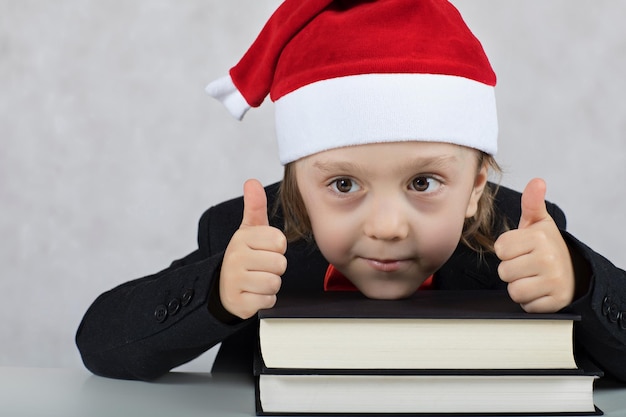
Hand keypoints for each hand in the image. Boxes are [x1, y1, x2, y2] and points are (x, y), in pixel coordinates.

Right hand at [219, 179, 286, 318]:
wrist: (224, 288)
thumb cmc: (245, 256)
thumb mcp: (249, 230)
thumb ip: (255, 206)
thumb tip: (252, 182)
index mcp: (242, 237)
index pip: (280, 241)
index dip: (277, 248)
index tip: (265, 250)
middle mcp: (235, 257)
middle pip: (280, 264)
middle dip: (275, 268)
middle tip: (261, 268)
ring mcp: (235, 281)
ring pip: (274, 283)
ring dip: (271, 285)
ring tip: (258, 280)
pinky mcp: (239, 303)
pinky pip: (268, 301)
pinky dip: (265, 300)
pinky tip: (254, 294)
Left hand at [494, 178, 574, 312]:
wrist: (574, 271)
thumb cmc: (546, 246)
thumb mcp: (539, 223)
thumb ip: (532, 202)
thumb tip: (536, 181)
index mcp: (540, 237)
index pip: (500, 249)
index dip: (507, 250)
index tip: (521, 249)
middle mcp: (548, 259)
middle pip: (504, 271)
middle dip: (511, 269)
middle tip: (527, 264)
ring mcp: (553, 282)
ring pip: (513, 290)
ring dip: (519, 286)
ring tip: (532, 277)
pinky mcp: (555, 302)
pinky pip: (526, 305)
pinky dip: (530, 300)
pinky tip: (539, 290)